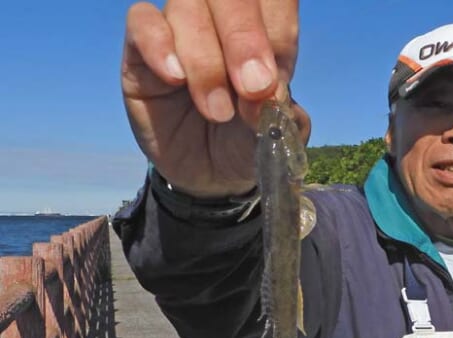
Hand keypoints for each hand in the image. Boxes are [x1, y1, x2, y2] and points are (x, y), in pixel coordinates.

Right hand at [121, 0, 310, 197]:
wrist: (209, 174)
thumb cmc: (246, 140)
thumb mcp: (272, 134)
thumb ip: (280, 109)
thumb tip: (272, 91)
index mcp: (267, 28)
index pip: (275, 2)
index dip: (277, 37)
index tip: (272, 87)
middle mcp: (224, 19)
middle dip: (244, 39)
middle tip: (252, 88)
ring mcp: (180, 28)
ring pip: (188, 7)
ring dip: (205, 61)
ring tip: (217, 111)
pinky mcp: (140, 47)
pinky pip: (141, 20)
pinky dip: (158, 45)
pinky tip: (175, 79)